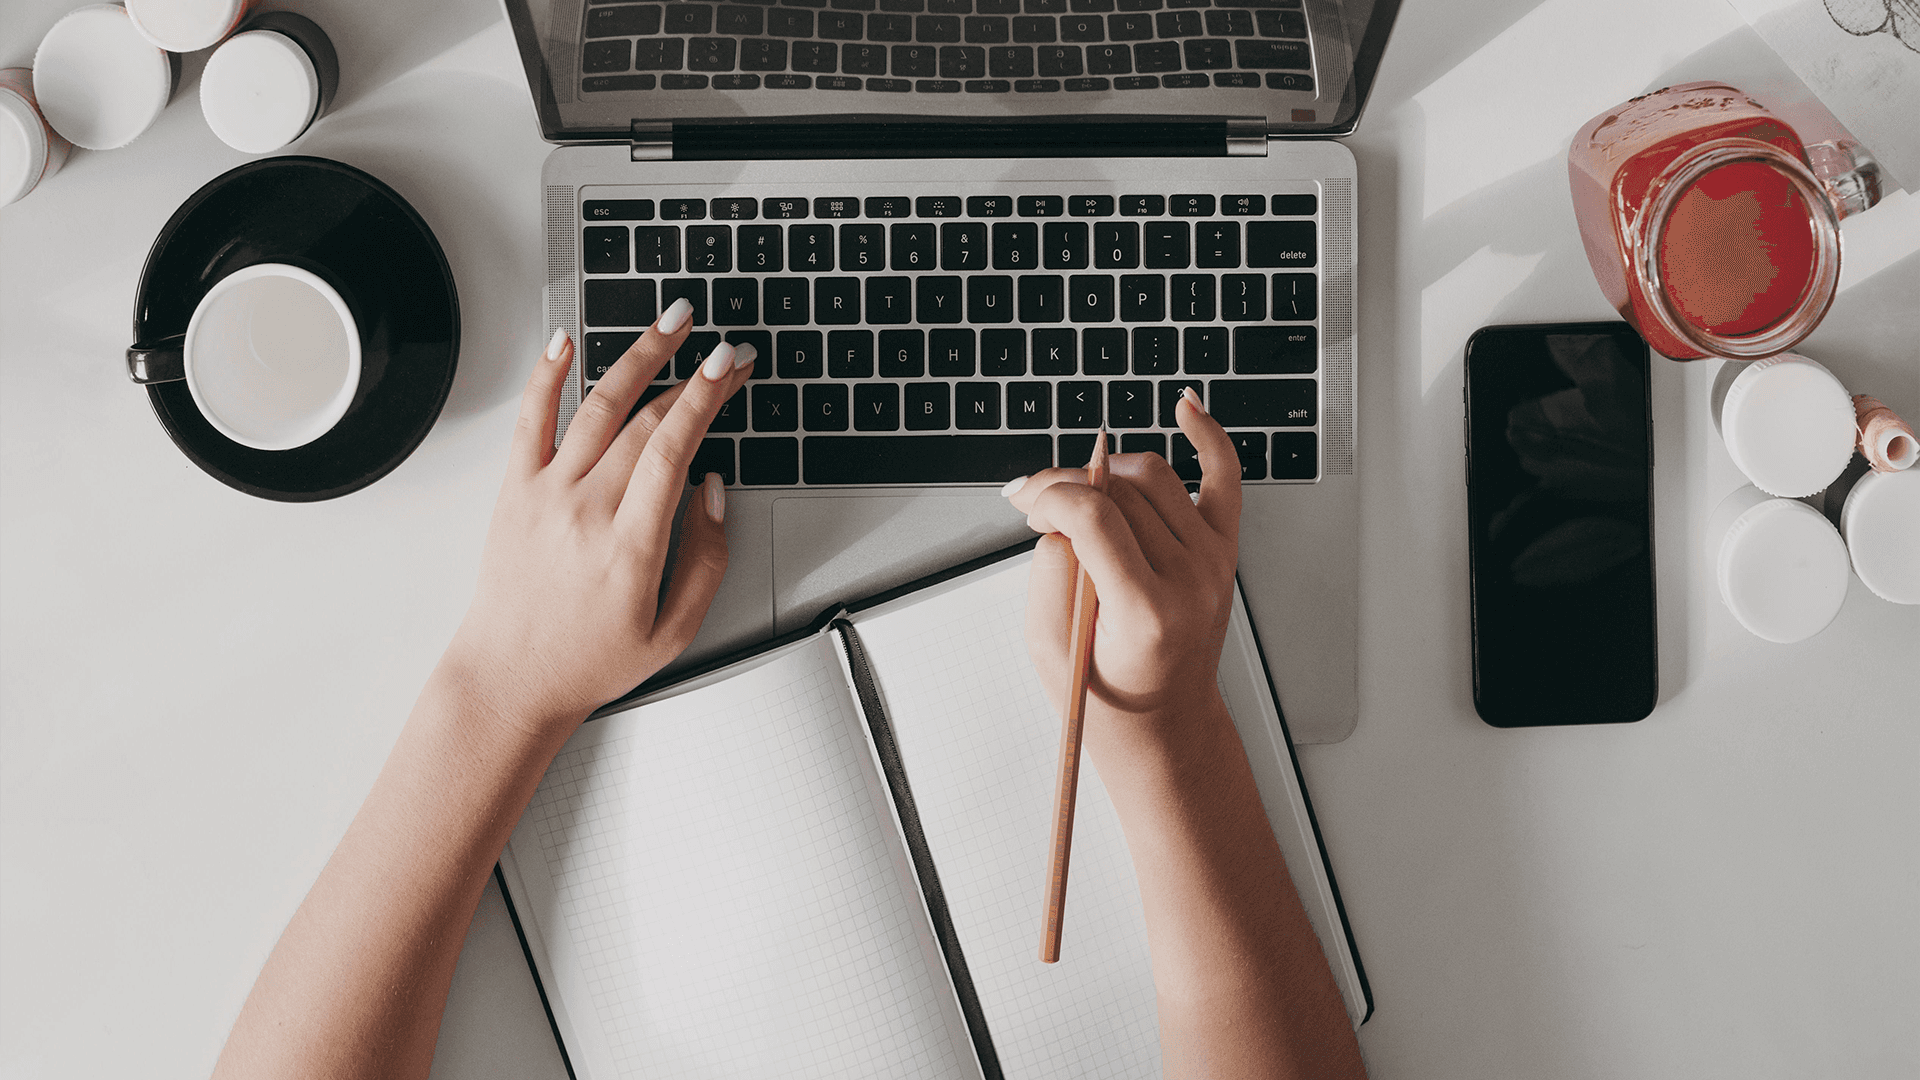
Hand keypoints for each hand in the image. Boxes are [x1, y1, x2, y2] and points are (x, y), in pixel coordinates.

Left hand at [442, 300, 756, 734]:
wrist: (508, 679)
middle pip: (645, 421)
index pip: (674, 449)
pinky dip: (547, 375)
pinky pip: (530, 420)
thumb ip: (706, 560)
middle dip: (690, 375)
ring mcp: (545, 496)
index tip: (730, 367)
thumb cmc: (587, 661)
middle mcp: (585, 511)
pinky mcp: (515, 492)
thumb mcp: (673, 631)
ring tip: (668, 325)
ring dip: (636, 357)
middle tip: (721, 351)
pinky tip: (565, 341)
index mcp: (630, 547)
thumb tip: (710, 491)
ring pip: (596, 407)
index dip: (706, 398)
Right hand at [1005, 391, 1241, 743]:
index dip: (1049, 497)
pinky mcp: (1223, 548)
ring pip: (1152, 476)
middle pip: (1119, 491)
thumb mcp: (1048, 645)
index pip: (1094, 517)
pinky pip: (1222, 475)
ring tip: (1079, 497)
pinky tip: (1186, 405)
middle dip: (1066, 488)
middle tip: (1037, 508)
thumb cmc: (1105, 694)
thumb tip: (1060, 508)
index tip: (1025, 505)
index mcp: (1148, 612)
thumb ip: (1049, 568)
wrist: (1163, 724)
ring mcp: (1213, 560)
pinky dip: (1208, 436)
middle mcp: (1191, 580)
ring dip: (1106, 472)